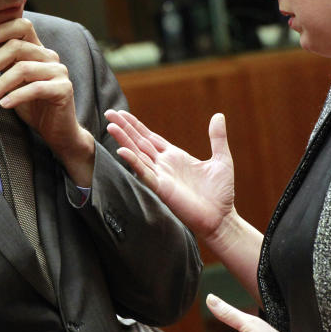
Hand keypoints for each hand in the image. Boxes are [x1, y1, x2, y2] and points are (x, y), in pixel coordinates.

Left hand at [0, 18, 93, 183]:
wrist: (58, 131)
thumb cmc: (34, 106)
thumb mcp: (14, 83)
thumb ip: (5, 67)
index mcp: (38, 51)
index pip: (23, 27)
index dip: (4, 28)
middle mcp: (50, 56)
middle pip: (18, 47)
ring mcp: (59, 71)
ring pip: (23, 68)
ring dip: (1, 84)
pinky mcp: (64, 88)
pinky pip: (35, 88)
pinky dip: (16, 96)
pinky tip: (4, 104)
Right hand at [105, 110, 234, 239]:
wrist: (221, 218)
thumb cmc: (221, 193)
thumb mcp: (222, 159)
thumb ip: (217, 138)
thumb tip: (218, 115)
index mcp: (174, 156)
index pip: (150, 137)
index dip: (136, 125)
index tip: (121, 113)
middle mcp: (164, 165)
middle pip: (139, 142)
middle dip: (125, 128)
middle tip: (109, 113)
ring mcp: (161, 176)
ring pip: (138, 155)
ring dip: (124, 141)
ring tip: (111, 127)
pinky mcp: (162, 189)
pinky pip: (144, 173)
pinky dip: (133, 162)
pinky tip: (122, 151)